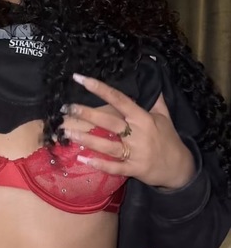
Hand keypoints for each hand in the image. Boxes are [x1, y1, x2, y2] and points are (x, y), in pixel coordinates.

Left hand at [62, 73, 194, 189]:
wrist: (180, 168)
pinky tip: (83, 159)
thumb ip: (155, 99)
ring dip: (87, 139)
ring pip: (108, 145)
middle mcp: (138, 133)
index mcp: (143, 118)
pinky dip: (100, 164)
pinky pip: (115, 167)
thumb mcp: (164, 116)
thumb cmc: (169, 139)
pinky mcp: (134, 169)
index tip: (82, 79)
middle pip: (109, 122)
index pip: (119, 99)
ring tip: (68, 133)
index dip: (100, 88)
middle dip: (87, 114)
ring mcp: (136, 152)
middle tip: (67, 108)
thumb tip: (151, 79)